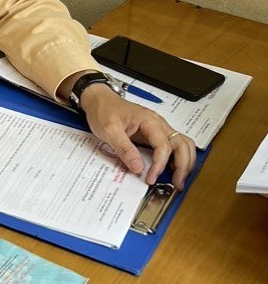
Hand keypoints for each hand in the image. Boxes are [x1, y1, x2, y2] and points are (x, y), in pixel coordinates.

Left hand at [79, 84, 196, 188]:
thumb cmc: (103, 110)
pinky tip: (172, 169)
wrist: (99, 100)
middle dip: (183, 166)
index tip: (151, 177)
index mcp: (149, 121)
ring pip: (182, 144)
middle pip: (182, 145)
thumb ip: (124, 148)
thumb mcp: (109, 130)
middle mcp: (158, 123)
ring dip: (184, 162)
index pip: (164, 146)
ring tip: (178, 179)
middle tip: (177, 183)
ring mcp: (158, 128)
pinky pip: (173, 145)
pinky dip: (177, 158)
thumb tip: (138, 167)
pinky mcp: (154, 133)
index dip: (159, 164)